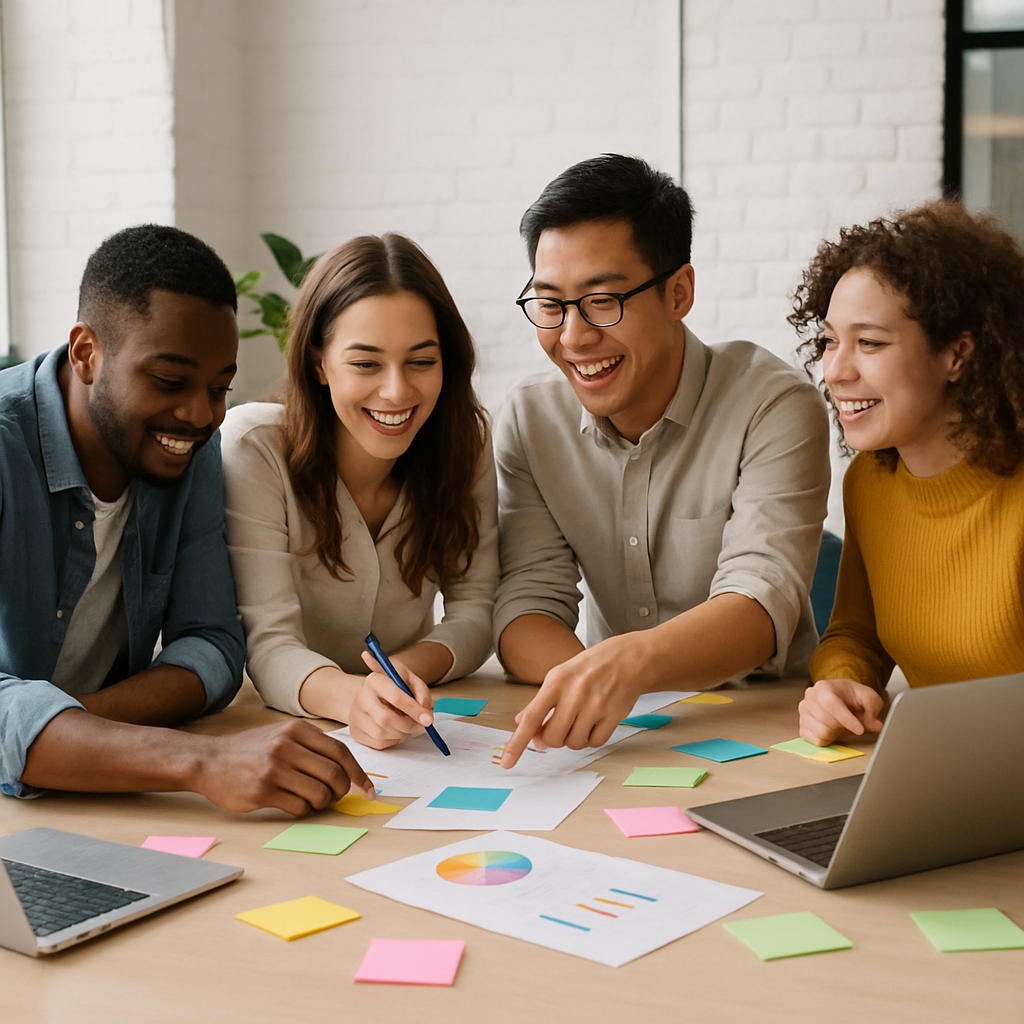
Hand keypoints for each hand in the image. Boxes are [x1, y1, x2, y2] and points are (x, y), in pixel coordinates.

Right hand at [192, 720, 374, 814]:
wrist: (209, 760)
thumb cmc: (251, 750)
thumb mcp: (282, 734)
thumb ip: (312, 747)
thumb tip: (347, 770)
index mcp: (297, 730)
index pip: (341, 752)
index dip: (359, 773)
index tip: (368, 789)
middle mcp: (287, 746)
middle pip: (335, 774)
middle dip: (342, 791)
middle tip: (336, 796)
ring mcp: (274, 769)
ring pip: (320, 794)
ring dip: (323, 803)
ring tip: (313, 800)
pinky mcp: (263, 791)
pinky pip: (300, 807)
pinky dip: (303, 810)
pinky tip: (293, 803)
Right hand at [346, 651, 433, 749]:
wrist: (369, 695)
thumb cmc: (392, 687)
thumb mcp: (408, 679)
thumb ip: (421, 690)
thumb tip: (426, 709)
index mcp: (374, 680)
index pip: (395, 697)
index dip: (414, 710)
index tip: (428, 719)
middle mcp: (361, 698)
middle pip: (385, 719)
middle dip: (407, 725)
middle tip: (419, 725)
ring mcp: (356, 717)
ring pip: (382, 734)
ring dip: (401, 733)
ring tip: (405, 724)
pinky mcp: (356, 733)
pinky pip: (379, 743)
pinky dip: (393, 740)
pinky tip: (394, 730)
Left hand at [500, 635, 641, 768]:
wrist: (628, 659)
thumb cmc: (589, 668)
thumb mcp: (559, 675)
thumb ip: (539, 701)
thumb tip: (521, 723)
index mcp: (556, 682)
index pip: (531, 718)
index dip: (517, 743)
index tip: (507, 762)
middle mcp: (575, 693)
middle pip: (553, 738)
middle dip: (553, 738)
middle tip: (561, 724)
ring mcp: (596, 705)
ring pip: (573, 744)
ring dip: (573, 738)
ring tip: (580, 720)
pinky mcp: (614, 715)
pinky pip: (595, 743)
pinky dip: (592, 738)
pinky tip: (595, 722)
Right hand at [799, 678, 884, 746]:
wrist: (841, 699)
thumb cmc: (852, 697)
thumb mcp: (868, 697)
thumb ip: (873, 707)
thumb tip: (876, 724)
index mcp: (823, 687)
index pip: (831, 704)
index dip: (846, 719)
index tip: (860, 730)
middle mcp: (809, 699)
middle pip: (827, 720)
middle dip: (843, 726)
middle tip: (851, 722)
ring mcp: (803, 713)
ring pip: (822, 732)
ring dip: (837, 733)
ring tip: (840, 724)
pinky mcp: (803, 728)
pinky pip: (817, 741)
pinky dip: (829, 740)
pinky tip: (832, 730)